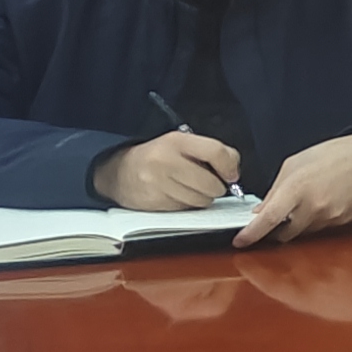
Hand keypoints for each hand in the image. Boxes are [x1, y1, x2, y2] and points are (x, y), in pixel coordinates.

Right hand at [102, 130, 242, 210]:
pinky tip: (177, 195)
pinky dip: (187, 206)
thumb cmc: (157, 157)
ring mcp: (158, 183)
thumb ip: (209, 151)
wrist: (119, 172)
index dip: (230, 166)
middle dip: (216, 187)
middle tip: (208, 184)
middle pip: (211, 184)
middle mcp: (165, 161)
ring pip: (200, 200)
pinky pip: (184, 209)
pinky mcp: (153, 202)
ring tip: (191, 189)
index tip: (231, 175)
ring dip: (202, 199)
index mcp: (176, 141)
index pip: (215, 152)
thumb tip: (233, 172)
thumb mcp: (180, 143)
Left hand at [235, 133, 351, 245]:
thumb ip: (275, 189)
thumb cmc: (335, 154)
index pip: (268, 219)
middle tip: (277, 217)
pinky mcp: (343, 221)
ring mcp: (330, 216)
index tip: (241, 241)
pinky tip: (324, 201)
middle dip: (277, 229)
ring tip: (308, 200)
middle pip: (285, 233)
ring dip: (298, 223)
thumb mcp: (294, 163)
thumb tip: (262, 210)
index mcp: (297, 188)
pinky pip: (321, 228)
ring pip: (303, 231)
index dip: (252, 234)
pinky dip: (316, 219)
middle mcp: (313, 206)